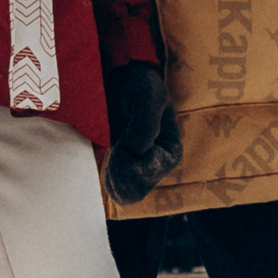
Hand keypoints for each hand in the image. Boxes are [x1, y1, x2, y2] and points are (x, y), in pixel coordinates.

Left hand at [103, 60, 182, 204]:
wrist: (123, 82)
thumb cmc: (140, 86)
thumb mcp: (147, 96)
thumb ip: (146, 121)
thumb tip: (138, 151)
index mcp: (170, 150)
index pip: (152, 171)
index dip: (133, 163)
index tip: (122, 146)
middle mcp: (158, 165)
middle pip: (139, 188)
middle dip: (121, 172)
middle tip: (115, 149)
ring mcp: (141, 170)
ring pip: (128, 194)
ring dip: (114, 179)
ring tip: (112, 154)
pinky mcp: (125, 171)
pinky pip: (118, 191)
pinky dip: (110, 182)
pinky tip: (107, 163)